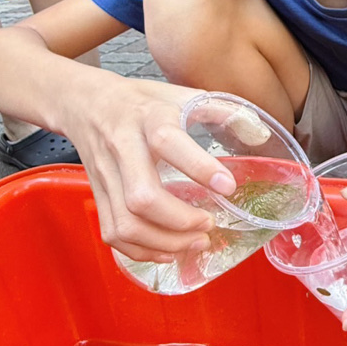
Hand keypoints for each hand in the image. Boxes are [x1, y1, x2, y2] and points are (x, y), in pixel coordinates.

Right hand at [62, 77, 237, 262]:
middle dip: (180, 221)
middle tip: (209, 223)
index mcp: (149, 117)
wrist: (86, 103)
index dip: (199, 168)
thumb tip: (260, 135)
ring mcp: (106, 176)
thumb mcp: (181, 94)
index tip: (227, 187)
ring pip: (126, 223)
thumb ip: (221, 110)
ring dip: (164, 242)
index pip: (168, 142)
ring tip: (195, 242)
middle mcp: (123, 148)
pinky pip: (113, 233)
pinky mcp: (98, 195)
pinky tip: (168, 250)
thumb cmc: (141, 101)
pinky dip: (141, 251)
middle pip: (142, 197)